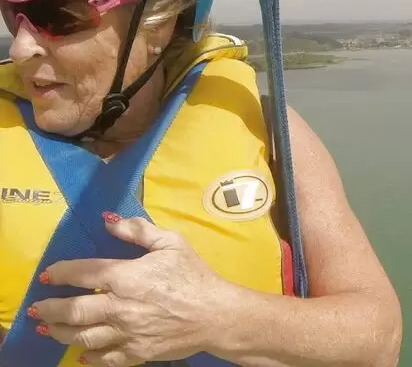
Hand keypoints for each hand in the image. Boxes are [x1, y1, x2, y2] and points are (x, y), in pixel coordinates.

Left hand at [31, 214, 226, 366]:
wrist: (214, 313)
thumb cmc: (193, 274)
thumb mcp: (171, 242)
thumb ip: (138, 230)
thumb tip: (108, 220)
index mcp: (127, 276)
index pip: (84, 272)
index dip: (61, 272)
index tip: (48, 275)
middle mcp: (119, 306)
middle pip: (73, 310)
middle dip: (50, 309)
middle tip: (37, 309)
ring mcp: (125, 333)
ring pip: (81, 337)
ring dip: (59, 333)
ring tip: (48, 329)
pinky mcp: (133, 354)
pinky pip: (102, 359)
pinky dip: (87, 357)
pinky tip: (79, 354)